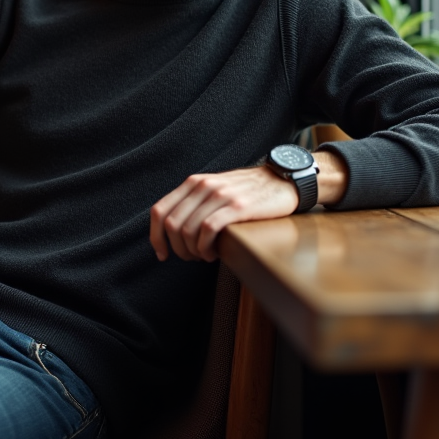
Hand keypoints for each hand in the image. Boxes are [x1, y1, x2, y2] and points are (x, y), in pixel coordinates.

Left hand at [149, 166, 299, 262]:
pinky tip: (214, 254)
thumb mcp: (215, 189)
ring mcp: (220, 195)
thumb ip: (195, 203)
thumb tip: (174, 231)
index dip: (156, 237)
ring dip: (193, 251)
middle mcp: (203, 186)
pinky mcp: (237, 206)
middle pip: (172, 225)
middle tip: (191, 258)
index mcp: (193, 183)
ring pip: (188, 230)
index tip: (162, 254)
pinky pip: (208, 230)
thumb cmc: (248, 191)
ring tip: (206, 256)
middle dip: (178, 249)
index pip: (159, 211)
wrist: (282, 180)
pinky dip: (206, 248)